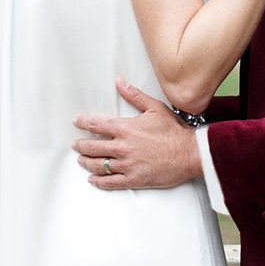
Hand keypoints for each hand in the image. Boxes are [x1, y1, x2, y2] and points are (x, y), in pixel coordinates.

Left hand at [72, 79, 202, 188]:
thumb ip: (134, 96)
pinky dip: (98, 181)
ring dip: (86, 162)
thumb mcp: (155, 108)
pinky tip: (93, 180)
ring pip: (98, 165)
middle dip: (81, 145)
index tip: (77, 122)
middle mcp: (122, 147)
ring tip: (81, 160)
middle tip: (75, 145)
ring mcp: (127, 165)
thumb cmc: (174, 132)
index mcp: (125, 129)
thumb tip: (120, 83)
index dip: (84, 123)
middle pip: (93, 147)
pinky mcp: (134, 179)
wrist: (189, 153)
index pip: (97, 125)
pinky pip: (110, 182)